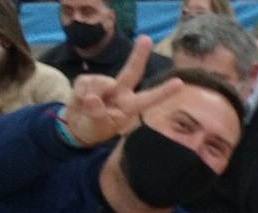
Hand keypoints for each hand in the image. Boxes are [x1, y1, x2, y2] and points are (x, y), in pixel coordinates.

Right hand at [60, 36, 183, 147]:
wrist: (77, 125)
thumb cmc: (95, 128)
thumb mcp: (98, 126)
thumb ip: (97, 114)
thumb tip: (92, 98)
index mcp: (131, 106)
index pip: (149, 98)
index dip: (163, 91)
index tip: (180, 83)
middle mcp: (121, 91)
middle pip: (132, 71)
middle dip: (139, 55)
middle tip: (146, 38)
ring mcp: (105, 83)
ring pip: (99, 82)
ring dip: (89, 95)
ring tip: (87, 107)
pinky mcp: (88, 79)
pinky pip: (84, 83)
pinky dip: (79, 93)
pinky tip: (80, 100)